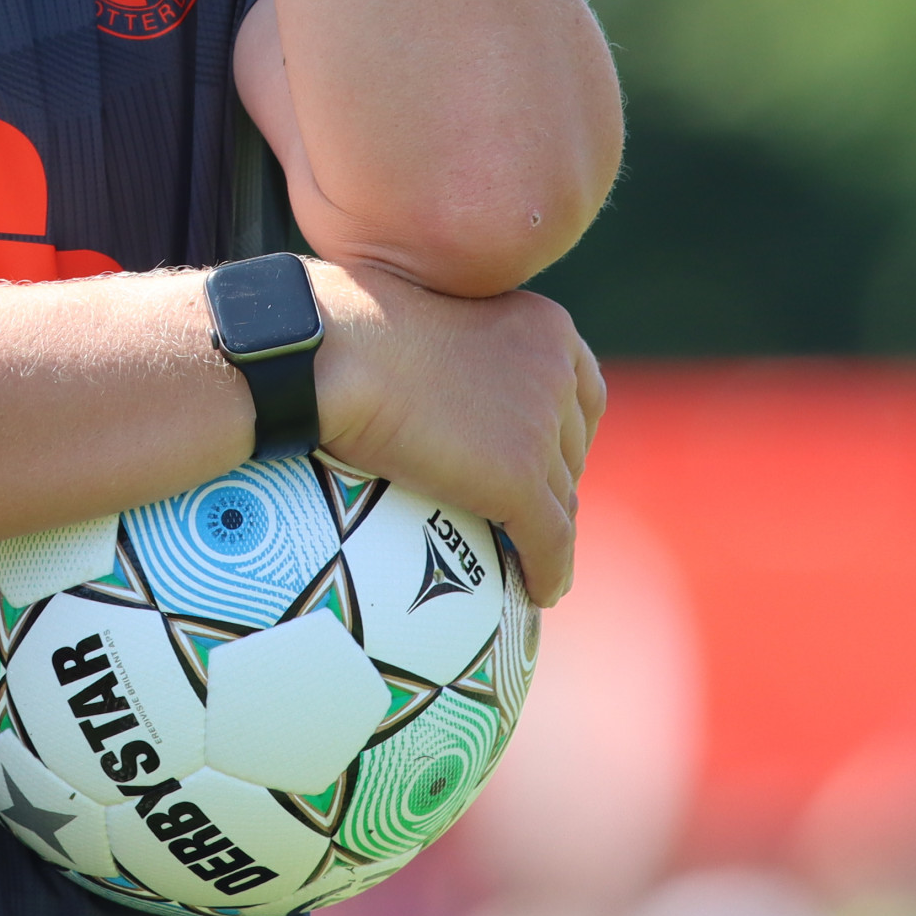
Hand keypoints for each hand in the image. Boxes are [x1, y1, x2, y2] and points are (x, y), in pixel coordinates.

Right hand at [304, 260, 602, 606]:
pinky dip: (548, 571)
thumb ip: (458, 349)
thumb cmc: (349, 330)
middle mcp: (557, 373)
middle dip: (556, 482)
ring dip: (550, 532)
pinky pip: (549, 542)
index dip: (569, 434)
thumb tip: (434, 382)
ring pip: (562, 499)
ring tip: (530, 558)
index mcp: (544, 327)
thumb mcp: (429, 323)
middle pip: (573, 449)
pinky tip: (538, 592)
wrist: (331, 354)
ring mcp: (542, 427)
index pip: (583, 393)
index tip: (544, 459)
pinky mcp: (520, 479)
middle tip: (523, 513)